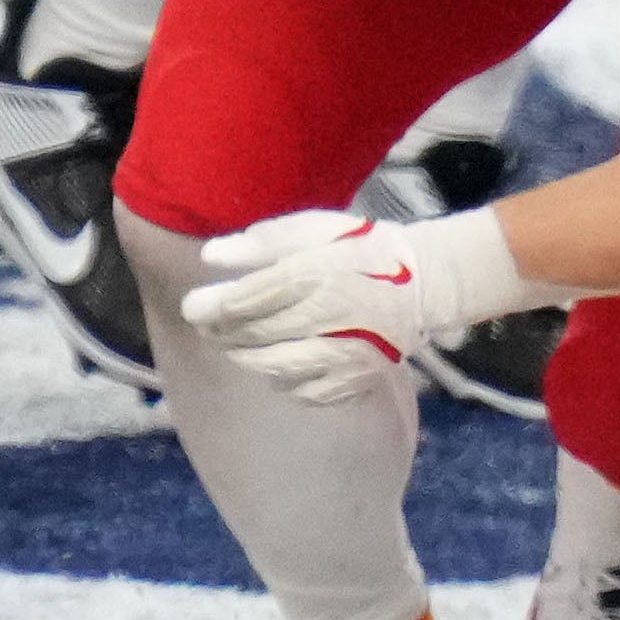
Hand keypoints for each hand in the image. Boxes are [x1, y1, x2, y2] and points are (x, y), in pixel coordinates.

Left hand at [179, 206, 537, 402]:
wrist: (426, 284)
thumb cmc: (363, 250)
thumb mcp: (316, 230)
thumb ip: (264, 242)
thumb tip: (210, 257)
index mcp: (318, 274)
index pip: (251, 297)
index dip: (215, 304)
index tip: (193, 306)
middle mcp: (329, 317)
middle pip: (256, 333)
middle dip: (224, 331)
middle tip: (209, 326)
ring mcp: (343, 353)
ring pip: (274, 367)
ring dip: (247, 358)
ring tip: (238, 346)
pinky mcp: (354, 379)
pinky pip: (303, 389)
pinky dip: (283, 379)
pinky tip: (281, 363)